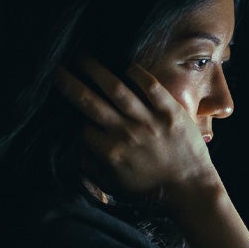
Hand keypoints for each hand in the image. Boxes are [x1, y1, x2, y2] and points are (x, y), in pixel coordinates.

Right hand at [56, 57, 220, 204]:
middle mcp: (126, 133)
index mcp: (110, 153)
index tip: (69, 107)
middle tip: (57, 67)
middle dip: (69, 82)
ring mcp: (149, 121)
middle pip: (89, 101)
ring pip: (116, 89)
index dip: (72, 117)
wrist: (190, 189)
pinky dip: (137, 73)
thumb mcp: (114, 187)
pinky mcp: (171, 112)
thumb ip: (90, 169)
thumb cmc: (151, 191)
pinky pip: (151, 87)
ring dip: (95, 70)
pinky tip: (124, 64)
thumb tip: (73, 148)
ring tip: (81, 56)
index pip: (82, 127)